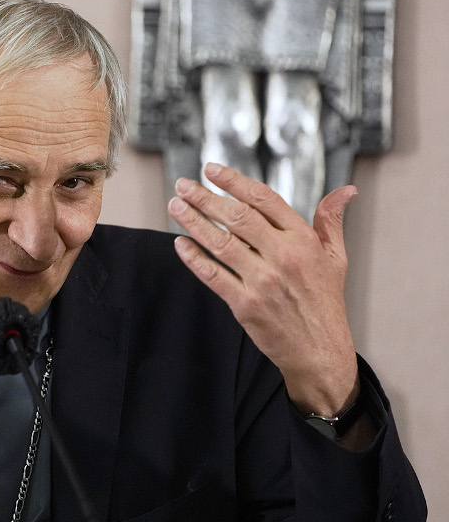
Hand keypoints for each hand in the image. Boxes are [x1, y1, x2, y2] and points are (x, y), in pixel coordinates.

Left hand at [167, 163, 358, 417]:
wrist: (320, 352)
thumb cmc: (325, 301)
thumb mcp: (335, 257)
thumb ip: (331, 220)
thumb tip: (346, 190)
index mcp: (303, 240)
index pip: (263, 199)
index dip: (234, 181)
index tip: (211, 169)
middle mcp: (282, 257)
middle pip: (236, 217)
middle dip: (205, 197)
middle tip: (183, 184)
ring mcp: (262, 281)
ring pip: (220, 243)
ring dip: (193, 222)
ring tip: (175, 206)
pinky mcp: (245, 304)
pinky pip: (213, 275)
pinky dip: (194, 258)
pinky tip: (180, 243)